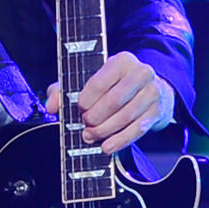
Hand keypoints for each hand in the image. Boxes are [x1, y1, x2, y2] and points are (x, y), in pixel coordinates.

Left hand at [43, 52, 173, 155]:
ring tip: (91, 136)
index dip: (85, 100)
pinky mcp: (157, 112)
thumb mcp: (90, 81)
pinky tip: (107, 146)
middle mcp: (141, 73)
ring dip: (105, 131)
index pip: (99, 82)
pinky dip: (120, 141)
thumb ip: (65, 90)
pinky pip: (137, 130)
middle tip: (84, 126)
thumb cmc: (114, 85)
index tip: (79, 109)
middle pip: (114, 101)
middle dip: (95, 118)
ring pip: (125, 117)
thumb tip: (51, 106)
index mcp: (122, 61)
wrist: (150, 89)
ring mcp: (152, 92)